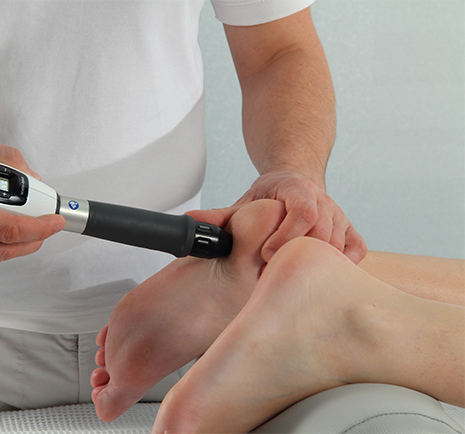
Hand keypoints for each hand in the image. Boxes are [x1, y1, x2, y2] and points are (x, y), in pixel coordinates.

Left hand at [189, 171, 365, 263]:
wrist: (295, 181)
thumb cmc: (270, 197)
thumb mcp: (244, 202)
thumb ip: (218, 215)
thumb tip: (190, 221)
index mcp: (298, 190)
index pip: (304, 210)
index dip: (288, 234)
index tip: (267, 254)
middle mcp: (324, 201)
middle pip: (323, 230)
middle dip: (299, 255)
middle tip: (275, 273)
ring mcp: (339, 216)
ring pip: (340, 242)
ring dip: (318, 263)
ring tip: (292, 279)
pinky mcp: (349, 231)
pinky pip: (356, 249)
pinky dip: (344, 263)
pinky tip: (320, 275)